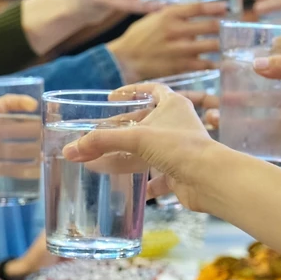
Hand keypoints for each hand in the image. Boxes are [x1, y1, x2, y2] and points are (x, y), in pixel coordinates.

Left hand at [0, 95, 42, 179]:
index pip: (3, 104)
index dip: (18, 102)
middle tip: (48, 133)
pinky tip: (35, 174)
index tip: (33, 105)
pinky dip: (24, 170)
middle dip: (33, 129)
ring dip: (32, 150)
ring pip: (19, 147)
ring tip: (45, 155)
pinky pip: (12, 167)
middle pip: (17, 126)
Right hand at [61, 84, 218, 211]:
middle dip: (125, 129)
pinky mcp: (181, 173)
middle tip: (101, 134)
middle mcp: (178, 124)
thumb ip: (102, 142)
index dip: (132, 90)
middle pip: (147, 122)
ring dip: (132, 156)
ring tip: (108, 161)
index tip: (112, 97)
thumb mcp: (137, 139)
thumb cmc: (180, 148)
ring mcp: (180, 149)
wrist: (210, 180)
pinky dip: (147, 184)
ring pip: (152, 150)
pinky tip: (132, 190)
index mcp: (173, 105)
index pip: (152, 89)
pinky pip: (160, 177)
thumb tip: (70, 150)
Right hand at [107, 3, 226, 82]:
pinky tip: (216, 63)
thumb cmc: (139, 37)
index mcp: (169, 15)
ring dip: (221, 45)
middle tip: (228, 29)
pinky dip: (212, 63)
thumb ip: (174, 15)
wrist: (125, 59)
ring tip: (226, 46)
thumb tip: (195, 12)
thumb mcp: (154, 18)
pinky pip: (203, 64)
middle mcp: (175, 30)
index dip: (215, 8)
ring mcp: (179, 49)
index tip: (225, 9)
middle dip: (222, 27)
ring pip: (210, 45)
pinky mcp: (179, 66)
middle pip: (209, 26)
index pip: (198, 7)